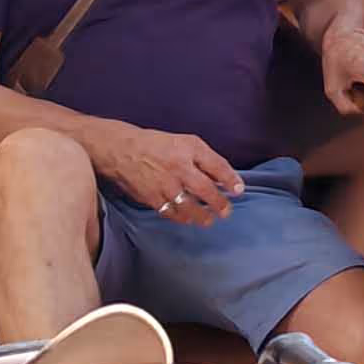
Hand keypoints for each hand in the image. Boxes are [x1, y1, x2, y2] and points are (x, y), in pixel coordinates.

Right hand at [94, 124, 241, 225]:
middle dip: (218, 202)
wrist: (124, 151)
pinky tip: (188, 220)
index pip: (216, 165)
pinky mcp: (151, 197)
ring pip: (187, 204)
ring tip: (210, 221)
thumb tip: (222, 176)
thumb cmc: (159, 145)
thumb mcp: (186, 142)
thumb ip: (205, 158)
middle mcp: (178, 168)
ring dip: (201, 215)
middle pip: (204, 188)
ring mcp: (164, 184)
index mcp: (189, 150)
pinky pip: (169, 211)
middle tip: (226, 212)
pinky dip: (180, 217)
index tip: (239, 190)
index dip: (230, 179)